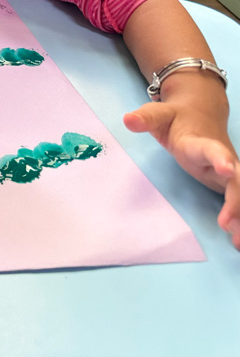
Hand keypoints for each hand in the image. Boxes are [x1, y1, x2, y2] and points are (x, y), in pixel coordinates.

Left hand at [123, 74, 239, 249]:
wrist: (200, 113)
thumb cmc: (177, 118)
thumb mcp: (160, 115)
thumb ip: (146, 118)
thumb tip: (127, 119)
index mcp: (202, 142)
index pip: (213, 150)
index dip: (220, 160)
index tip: (227, 170)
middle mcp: (223, 159)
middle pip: (236, 180)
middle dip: (236, 201)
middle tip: (226, 223)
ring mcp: (229, 173)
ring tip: (237, 242)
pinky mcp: (229, 183)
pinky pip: (238, 201)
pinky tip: (237, 241)